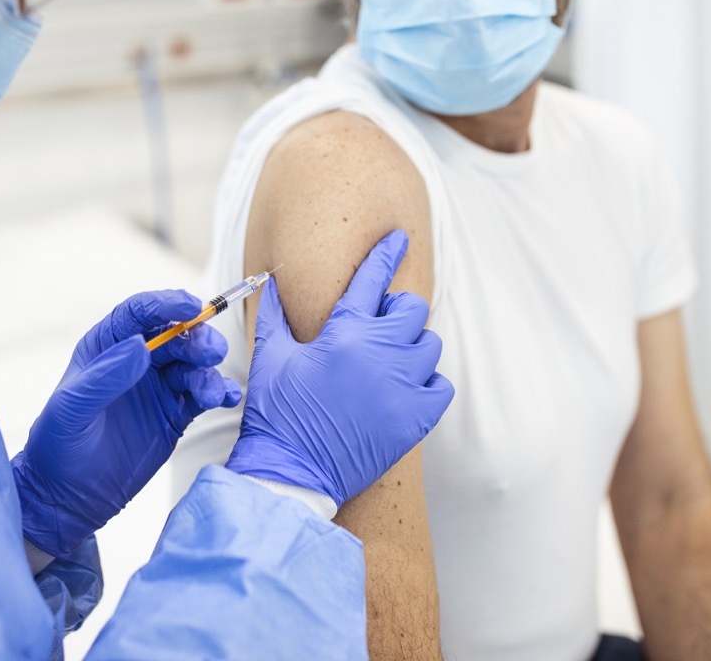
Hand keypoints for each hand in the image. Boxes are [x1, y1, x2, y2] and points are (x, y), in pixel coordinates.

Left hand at [13, 290, 241, 557]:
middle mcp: (136, 361)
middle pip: (175, 334)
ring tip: (209, 391)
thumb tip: (141, 346)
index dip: (166, 303)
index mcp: (106, 348)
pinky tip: (225, 397)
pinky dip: (219, 391)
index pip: (139, 313)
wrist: (69, 497)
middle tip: (211, 351)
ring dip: (208, 369)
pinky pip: (203, 394)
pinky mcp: (175, 413)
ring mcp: (158, 387)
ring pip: (193, 363)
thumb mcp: (72, 409)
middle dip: (197, 337)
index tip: (191, 306)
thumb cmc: (58, 447)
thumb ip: (105, 377)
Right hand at [226, 230, 454, 506]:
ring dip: (412, 348)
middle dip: (397, 312)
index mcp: (344, 333)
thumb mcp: (269, 357)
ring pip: (429, 345)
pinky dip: (428, 384)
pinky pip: (441, 385)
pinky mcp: (416, 419)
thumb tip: (271, 281)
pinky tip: (404, 390)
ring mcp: (403, 387)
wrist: (293, 472)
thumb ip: (274, 314)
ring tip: (388, 363)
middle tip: (376, 329)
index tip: (399, 239)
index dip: (386, 252)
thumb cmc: (277, 413)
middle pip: (412, 308)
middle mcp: (380, 353)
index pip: (373, 277)